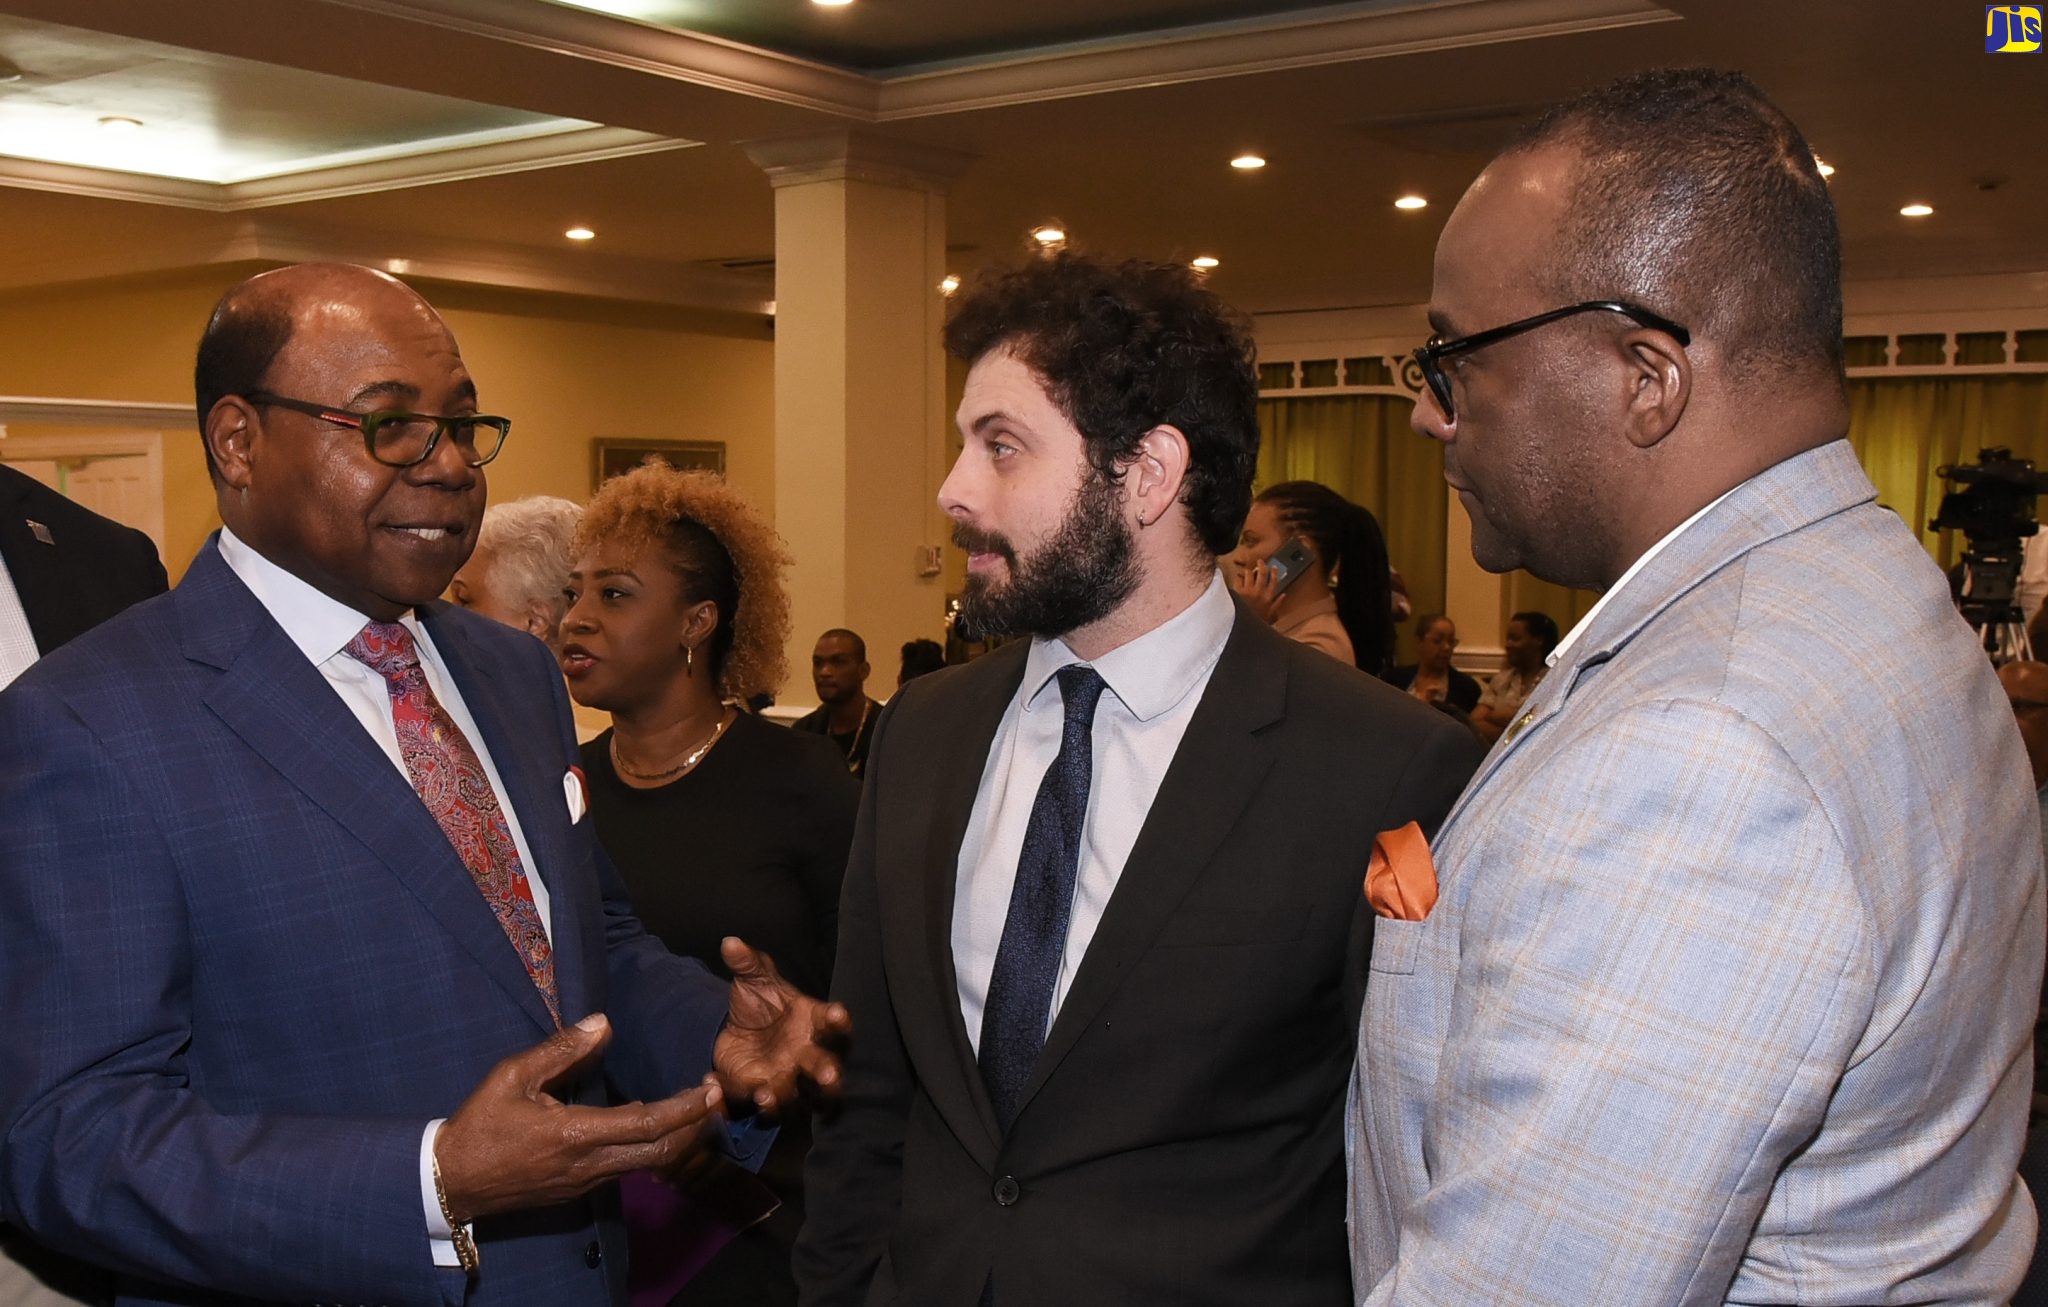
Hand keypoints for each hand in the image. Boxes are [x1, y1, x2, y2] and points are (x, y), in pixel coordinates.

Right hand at [435, 1013, 723, 1221]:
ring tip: (695, 1108)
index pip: (647, 1123)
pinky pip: (626, 1170)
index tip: (710, 1089)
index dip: (685, 1108)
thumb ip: (561, 1050)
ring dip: (677, 1139)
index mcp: (576, 1134)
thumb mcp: (513, 1076)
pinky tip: (655, 1125)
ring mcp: (586, 1183)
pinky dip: (651, 1149)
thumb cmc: (481, 1123)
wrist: (451, 1181)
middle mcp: (589, 1165)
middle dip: (695, 1126)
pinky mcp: (579, 1191)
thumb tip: (603, 1022)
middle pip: (661, 1152)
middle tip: (715, 1097)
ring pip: (647, 1165)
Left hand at [713, 937, 851, 1115]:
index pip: (832, 1022)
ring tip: (767, 1094)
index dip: (838, 1020)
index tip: (840, 1015)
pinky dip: (744, 1099)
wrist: (736, 1030)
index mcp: (811, 1021)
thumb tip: (729, 942)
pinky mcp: (761, 1093)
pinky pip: (760, 1105)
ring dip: (783, 1098)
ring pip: (796, 1097)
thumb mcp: (753, 979)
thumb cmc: (760, 1003)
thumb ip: (747, 963)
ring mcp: (787, 1078)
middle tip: (830, 1076)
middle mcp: (806, 1054)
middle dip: (829, 1074)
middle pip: (824, 1068)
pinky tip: (724, 1087)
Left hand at [1230, 560, 1285, 623]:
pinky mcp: (1238, 591)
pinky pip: (1239, 579)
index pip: (1274, 581)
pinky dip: (1239, 577)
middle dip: (1262, 565)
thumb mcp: (1270, 615)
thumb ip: (1277, 604)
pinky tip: (1239, 577)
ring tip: (1248, 570)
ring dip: (1249, 571)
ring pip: (1250, 574)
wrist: (1242, 626)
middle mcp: (1259, 592)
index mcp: (1268, 597)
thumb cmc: (1257, 621)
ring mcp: (1248, 590)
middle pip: (1262, 574)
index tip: (1274, 567)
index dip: (1274, 573)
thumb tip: (1284, 595)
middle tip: (1260, 561)